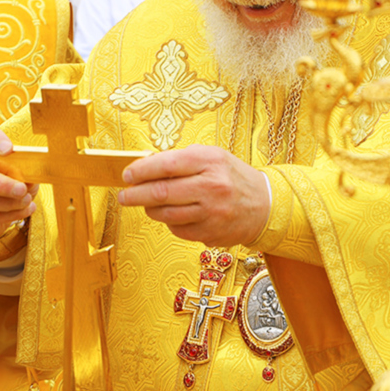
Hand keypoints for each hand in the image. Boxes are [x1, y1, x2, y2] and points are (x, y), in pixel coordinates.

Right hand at [0, 118, 36, 238]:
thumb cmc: (6, 172)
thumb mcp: (15, 162)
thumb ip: (23, 165)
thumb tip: (33, 179)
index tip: (9, 148)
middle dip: (0, 185)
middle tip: (22, 189)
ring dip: (9, 203)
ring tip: (27, 199)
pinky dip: (10, 215)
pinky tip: (25, 209)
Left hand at [116, 145, 268, 245]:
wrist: (264, 204)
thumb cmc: (233, 177)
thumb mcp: (212, 157)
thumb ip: (182, 160)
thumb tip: (146, 167)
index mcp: (211, 162)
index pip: (167, 165)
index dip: (141, 170)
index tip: (128, 175)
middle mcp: (212, 187)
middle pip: (162, 192)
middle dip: (136, 194)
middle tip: (124, 195)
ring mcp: (211, 213)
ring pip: (166, 214)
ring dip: (149, 209)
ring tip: (145, 204)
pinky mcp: (210, 233)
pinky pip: (177, 229)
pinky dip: (168, 221)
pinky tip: (170, 214)